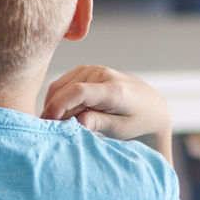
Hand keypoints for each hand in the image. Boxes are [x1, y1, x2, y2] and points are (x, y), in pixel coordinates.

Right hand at [42, 64, 171, 154]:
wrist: (151, 107)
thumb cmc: (137, 121)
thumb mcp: (121, 129)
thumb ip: (99, 123)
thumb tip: (78, 122)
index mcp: (113, 90)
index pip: (79, 92)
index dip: (59, 105)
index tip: (48, 122)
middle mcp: (102, 74)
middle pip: (66, 89)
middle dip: (54, 110)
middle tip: (53, 131)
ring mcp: (94, 69)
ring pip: (61, 85)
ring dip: (55, 104)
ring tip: (60, 124)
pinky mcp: (88, 70)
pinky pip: (64, 83)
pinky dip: (59, 97)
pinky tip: (64, 113)